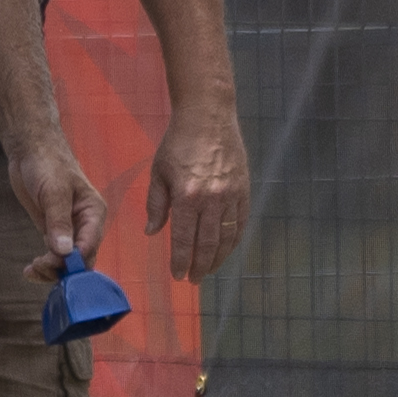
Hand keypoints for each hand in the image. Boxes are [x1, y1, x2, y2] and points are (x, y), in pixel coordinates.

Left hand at [8, 138, 107, 281]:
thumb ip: (59, 221)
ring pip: (67, 260)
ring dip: (52, 270)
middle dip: (63, 268)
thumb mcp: (53, 191)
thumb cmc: (47, 164)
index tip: (55, 263)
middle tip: (39, 266)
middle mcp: (86, 224)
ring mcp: (70, 229)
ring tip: (32, 270)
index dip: (75, 259)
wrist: (30, 151)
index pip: (91, 244)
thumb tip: (64, 251)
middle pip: (81, 258)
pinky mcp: (54, 230)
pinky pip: (54, 255)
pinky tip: (30, 271)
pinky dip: (45, 265)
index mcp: (94, 212)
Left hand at [148, 94, 252, 281]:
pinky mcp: (245, 189)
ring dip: (218, 258)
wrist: (208, 116)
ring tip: (208, 270)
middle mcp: (212, 200)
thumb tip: (152, 233)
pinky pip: (241, 222)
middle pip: (208, 244)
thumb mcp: (158, 172)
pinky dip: (234, 240)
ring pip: (227, 237)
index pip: (184, 239)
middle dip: (200, 266)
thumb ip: (156, 205)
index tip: (178, 276)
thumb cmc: (178, 142)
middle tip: (193, 280)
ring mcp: (232, 195)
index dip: (181, 261)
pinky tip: (226, 249)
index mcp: (187, 196)